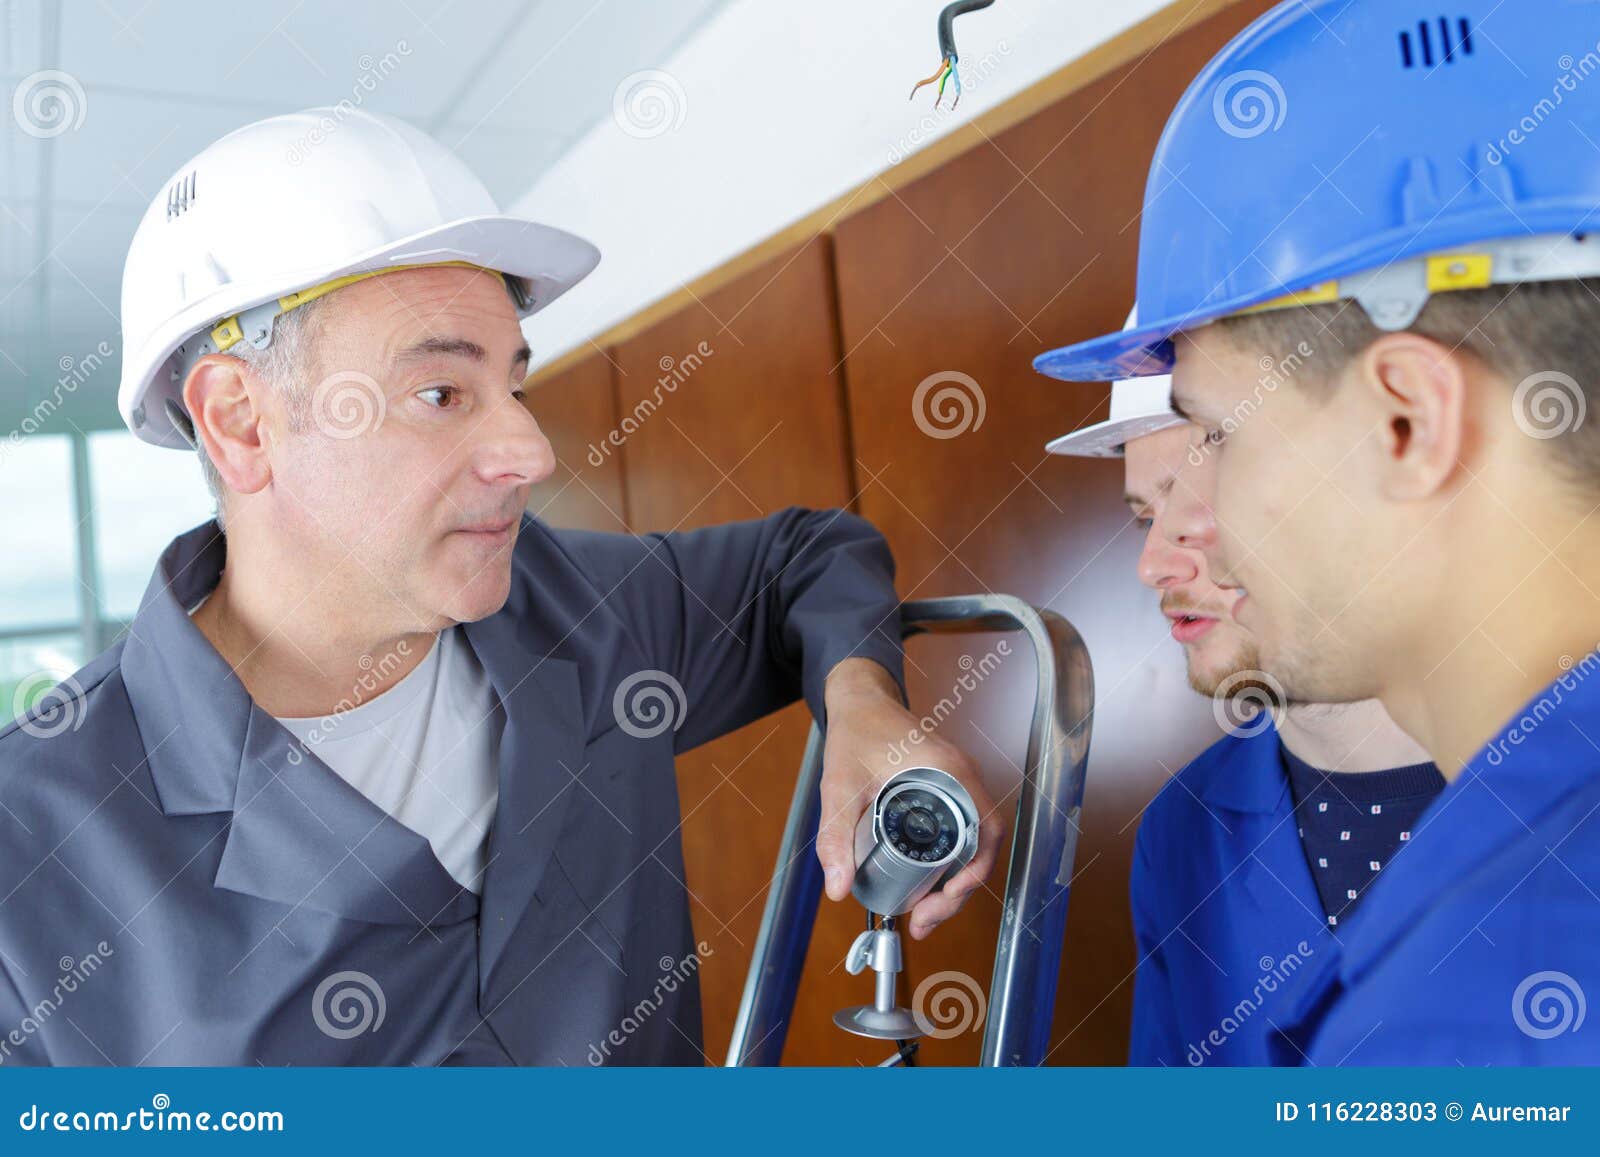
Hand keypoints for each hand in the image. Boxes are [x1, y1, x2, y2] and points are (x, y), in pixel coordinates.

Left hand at [815, 658, 1004, 939]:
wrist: (859, 701)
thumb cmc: (855, 732)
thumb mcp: (841, 786)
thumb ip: (837, 835)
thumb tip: (837, 889)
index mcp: (950, 772)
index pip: (986, 830)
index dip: (975, 871)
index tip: (945, 898)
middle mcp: (963, 778)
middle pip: (982, 845)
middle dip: (959, 891)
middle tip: (924, 920)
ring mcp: (958, 784)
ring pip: (974, 843)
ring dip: (956, 882)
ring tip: (924, 913)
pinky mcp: (948, 789)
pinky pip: (962, 831)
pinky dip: (951, 863)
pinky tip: (928, 884)